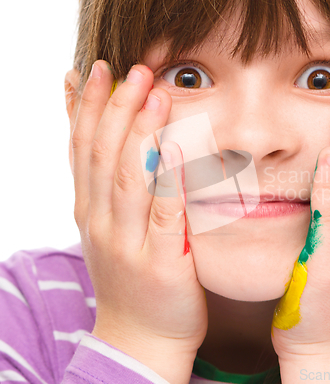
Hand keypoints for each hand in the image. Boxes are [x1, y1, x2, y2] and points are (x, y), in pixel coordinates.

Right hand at [71, 61, 206, 380]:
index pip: (83, 148)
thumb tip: (109, 140)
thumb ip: (108, 185)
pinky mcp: (162, 261)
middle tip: (131, 68)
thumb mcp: (107, 226)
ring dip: (138, 132)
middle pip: (104, 154)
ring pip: (128, 178)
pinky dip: (165, 181)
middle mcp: (102, 222)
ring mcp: (129, 242)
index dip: (87, 106)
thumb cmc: (131, 275)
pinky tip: (171, 149)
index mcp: (90, 210)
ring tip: (151, 92)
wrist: (139, 336)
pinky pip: (164, 215)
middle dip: (115, 108)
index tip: (96, 68)